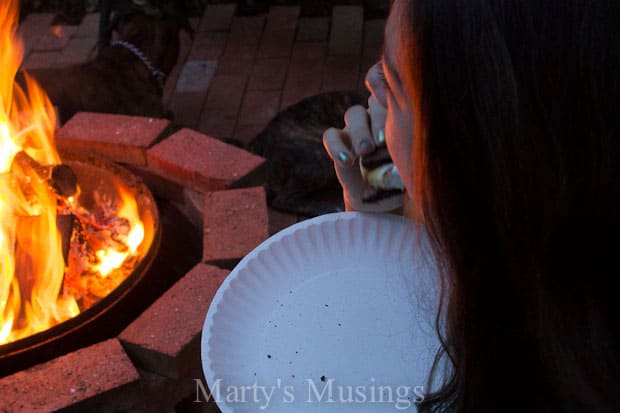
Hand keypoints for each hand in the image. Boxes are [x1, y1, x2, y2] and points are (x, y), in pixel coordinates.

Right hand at [323, 96, 403, 211]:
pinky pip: (331, 135)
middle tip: (381, 143)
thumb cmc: (399, 179)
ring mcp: (356, 127)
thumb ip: (411, 160)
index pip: (396, 98)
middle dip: (378, 121)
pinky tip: (347, 162)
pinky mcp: (338, 140)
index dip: (394, 98)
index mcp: (398, 119)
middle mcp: (376, 117)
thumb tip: (416, 159)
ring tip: (366, 152)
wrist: (379, 195)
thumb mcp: (409, 170)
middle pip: (374, 103)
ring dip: (360, 132)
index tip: (399, 113)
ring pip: (354, 114)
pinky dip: (337, 147)